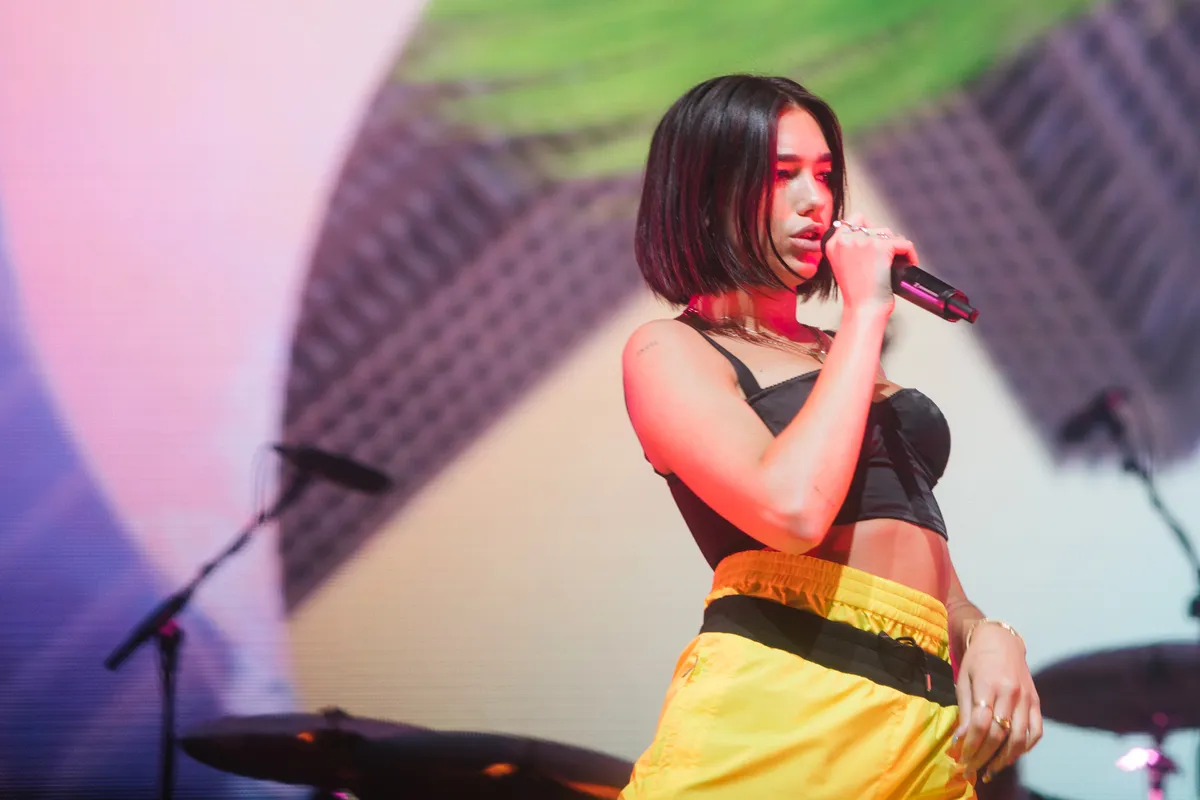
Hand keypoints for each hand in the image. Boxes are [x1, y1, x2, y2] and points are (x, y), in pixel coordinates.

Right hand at [821, 213, 917, 313]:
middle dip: (883, 240)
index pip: (853, 220)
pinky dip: (910, 254)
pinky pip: (904, 243)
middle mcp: (845, 239)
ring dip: (896, 247)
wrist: (863, 309)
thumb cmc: (857, 294)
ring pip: (889, 233)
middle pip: (873, 225)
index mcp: (833, 243)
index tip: (875, 244)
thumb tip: (870, 235)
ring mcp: (862, 241)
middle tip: (887, 257)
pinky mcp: (880, 246)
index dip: (868, 230)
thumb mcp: (843, 265)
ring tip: (896, 262)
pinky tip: (908, 264)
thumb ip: (850, 248)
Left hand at [952, 624, 1042, 782]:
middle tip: (972, 770)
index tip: (961, 759)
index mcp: (989, 685)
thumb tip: (960, 740)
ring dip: (1005, 758)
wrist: (1001, 641)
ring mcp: (1027, 698)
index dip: (971, 745)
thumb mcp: (964, 680)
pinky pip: (1036, 731)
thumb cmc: (977, 660)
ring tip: (991, 769)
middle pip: (999, 734)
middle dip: (984, 756)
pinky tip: (1012, 755)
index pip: (981, 723)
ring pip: (1020, 737)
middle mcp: (1011, 693)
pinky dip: (1025, 747)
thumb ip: (965, 710)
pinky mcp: (1037, 702)